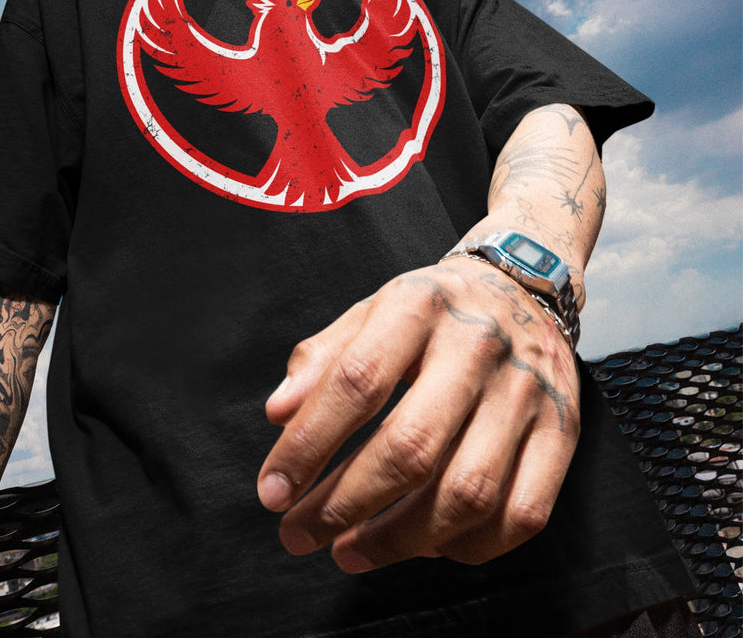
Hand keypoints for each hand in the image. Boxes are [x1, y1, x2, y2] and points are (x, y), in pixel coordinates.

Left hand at [256, 257, 579, 571]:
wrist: (522, 284)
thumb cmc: (432, 310)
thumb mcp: (369, 310)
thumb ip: (321, 358)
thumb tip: (279, 414)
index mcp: (418, 308)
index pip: (356, 383)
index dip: (308, 444)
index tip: (273, 490)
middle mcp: (477, 347)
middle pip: (411, 448)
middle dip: (345, 504)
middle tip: (300, 534)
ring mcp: (527, 393)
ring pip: (467, 493)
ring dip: (399, 539)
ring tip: (349, 550)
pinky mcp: (562, 432)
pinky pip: (523, 514)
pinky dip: (470, 546)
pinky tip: (426, 546)